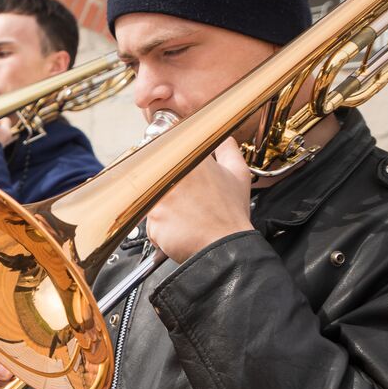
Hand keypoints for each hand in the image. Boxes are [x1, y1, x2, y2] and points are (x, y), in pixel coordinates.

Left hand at [145, 140, 253, 262]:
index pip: (165, 145)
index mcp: (193, 156)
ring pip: (149, 196)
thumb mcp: (238, 175)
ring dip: (161, 206)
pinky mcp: (152, 216)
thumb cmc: (230, 215)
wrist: (226, 248)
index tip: (173, 170)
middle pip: (153, 171)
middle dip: (162, 185)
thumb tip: (224, 140)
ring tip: (183, 215)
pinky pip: (149, 219)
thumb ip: (228, 150)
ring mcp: (161, 194)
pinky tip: (178, 228)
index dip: (168, 160)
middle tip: (181, 199)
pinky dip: (160, 226)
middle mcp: (174, 172)